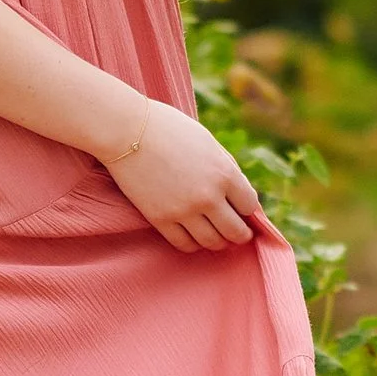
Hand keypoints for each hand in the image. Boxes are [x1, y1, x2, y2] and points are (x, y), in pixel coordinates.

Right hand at [101, 100, 262, 251]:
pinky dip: (193, 244)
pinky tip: (192, 235)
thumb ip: (226, 169)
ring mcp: (183, 211)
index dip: (248, 209)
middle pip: (236, 232)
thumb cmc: (169, 130)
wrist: (126, 130)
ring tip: (215, 235)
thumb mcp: (208, 143)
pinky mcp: (160, 219)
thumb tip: (239, 196)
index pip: (250, 206)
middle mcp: (208, 196)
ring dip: (218, 242)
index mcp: (224, 173)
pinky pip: (184, 244)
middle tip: (237, 232)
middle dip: (240, 234)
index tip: (241, 210)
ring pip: (211, 242)